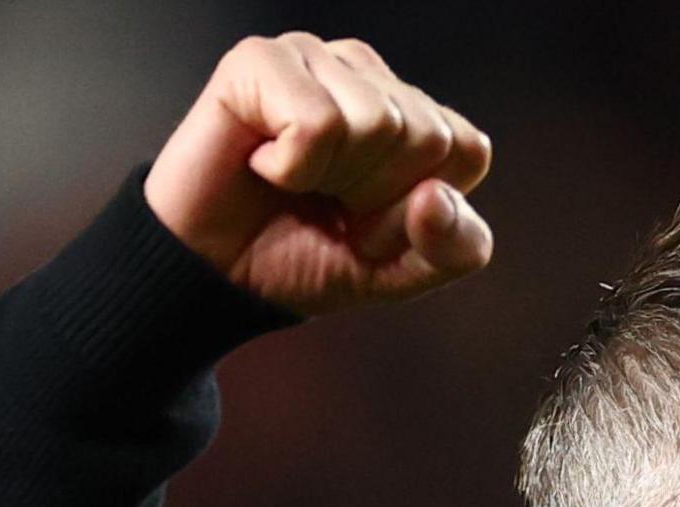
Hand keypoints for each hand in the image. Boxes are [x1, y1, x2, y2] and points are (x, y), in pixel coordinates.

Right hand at [145, 32, 495, 314]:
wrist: (213, 275)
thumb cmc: (300, 258)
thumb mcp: (396, 273)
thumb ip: (452, 249)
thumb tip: (437, 197)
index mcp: (411, 114)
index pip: (466, 151)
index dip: (419, 211)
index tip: (367, 223)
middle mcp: (368, 75)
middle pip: (425, 136)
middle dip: (374, 198)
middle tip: (323, 204)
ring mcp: (315, 58)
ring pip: (377, 123)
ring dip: (330, 181)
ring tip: (293, 183)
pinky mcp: (262, 61)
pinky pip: (318, 122)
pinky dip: (290, 166)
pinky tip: (262, 162)